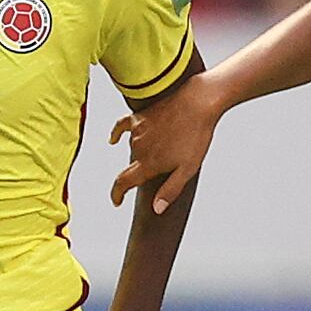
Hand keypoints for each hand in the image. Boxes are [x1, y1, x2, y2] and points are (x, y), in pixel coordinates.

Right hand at [108, 74, 221, 213]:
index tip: (117, 201)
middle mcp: (138, 148)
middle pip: (133, 165)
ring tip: (162, 149)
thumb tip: (156, 209)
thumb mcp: (188, 169)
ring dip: (140, 153)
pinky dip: (116, 134)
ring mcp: (137, 131)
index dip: (117, 194)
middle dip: (142, 171)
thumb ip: (171, 190)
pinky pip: (121, 126)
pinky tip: (113, 139)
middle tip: (162, 169)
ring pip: (132, 148)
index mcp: (148, 163)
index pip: (123, 182)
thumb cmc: (196, 135)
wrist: (197, 102)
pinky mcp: (140, 116)